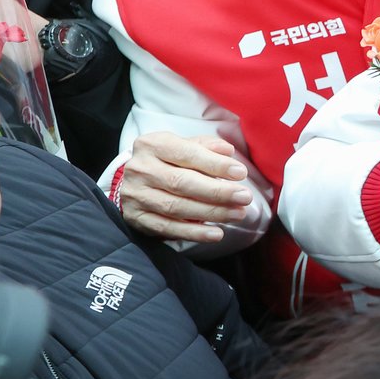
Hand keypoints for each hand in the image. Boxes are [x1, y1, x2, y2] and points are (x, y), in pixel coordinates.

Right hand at [120, 132, 255, 242]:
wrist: (135, 180)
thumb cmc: (168, 160)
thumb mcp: (185, 145)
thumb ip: (206, 146)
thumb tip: (227, 151)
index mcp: (153, 144)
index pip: (187, 154)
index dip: (216, 164)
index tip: (241, 173)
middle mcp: (141, 169)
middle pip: (182, 183)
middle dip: (217, 192)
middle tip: (244, 197)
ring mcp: (136, 195)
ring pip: (176, 207)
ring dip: (211, 213)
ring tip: (237, 214)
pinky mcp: (137, 218)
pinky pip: (167, 228)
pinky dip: (194, 233)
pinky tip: (216, 233)